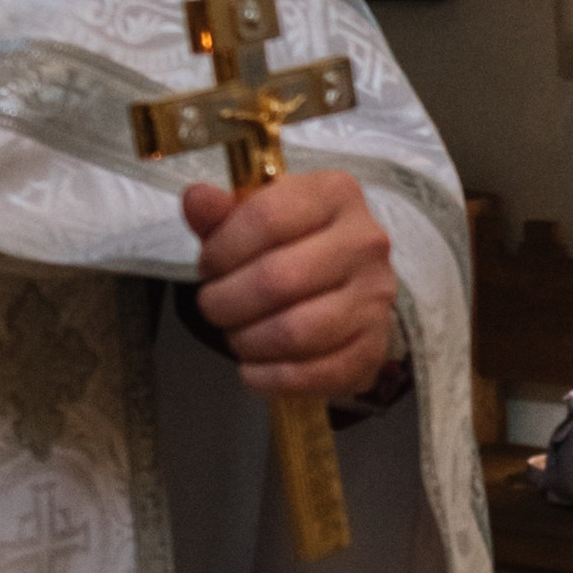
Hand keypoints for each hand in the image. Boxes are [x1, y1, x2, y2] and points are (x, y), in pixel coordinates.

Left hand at [183, 170, 395, 401]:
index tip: (208, 266)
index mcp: (336, 193)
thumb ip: (222, 212)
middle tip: (213, 307)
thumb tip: (196, 199)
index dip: (221, 249)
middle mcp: (365, 242)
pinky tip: (253, 369)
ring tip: (234, 335)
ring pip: (296, 331)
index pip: (266, 218)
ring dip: (248, 341)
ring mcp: (375, 297)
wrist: (349, 284)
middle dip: (226, 301)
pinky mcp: (374, 346)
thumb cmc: (293, 244)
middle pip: (277, 279)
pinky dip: (272, 378)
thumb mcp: (256, 217)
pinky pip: (316, 373)